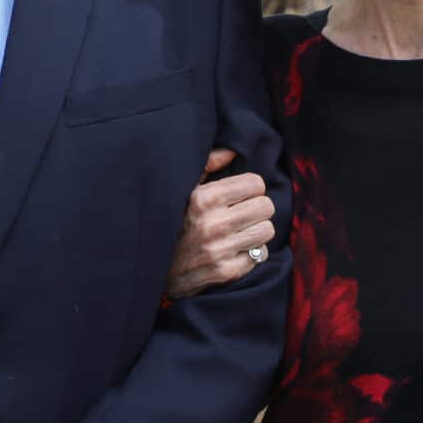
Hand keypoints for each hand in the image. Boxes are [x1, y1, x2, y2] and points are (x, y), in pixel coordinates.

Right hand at [163, 148, 274, 300]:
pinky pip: (261, 255)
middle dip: (257, 209)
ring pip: (267, 230)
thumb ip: (207, 165)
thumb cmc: (173, 223)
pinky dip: (252, 253)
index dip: (250, 188)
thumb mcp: (182, 190)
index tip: (240, 196)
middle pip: (266, 206)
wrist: (155, 270)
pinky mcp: (227, 271)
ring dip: (257, 231)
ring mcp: (221, 250)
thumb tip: (232, 151)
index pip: (256, 183)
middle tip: (243, 214)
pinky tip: (235, 250)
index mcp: (204, 198)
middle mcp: (214, 224)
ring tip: (240, 232)